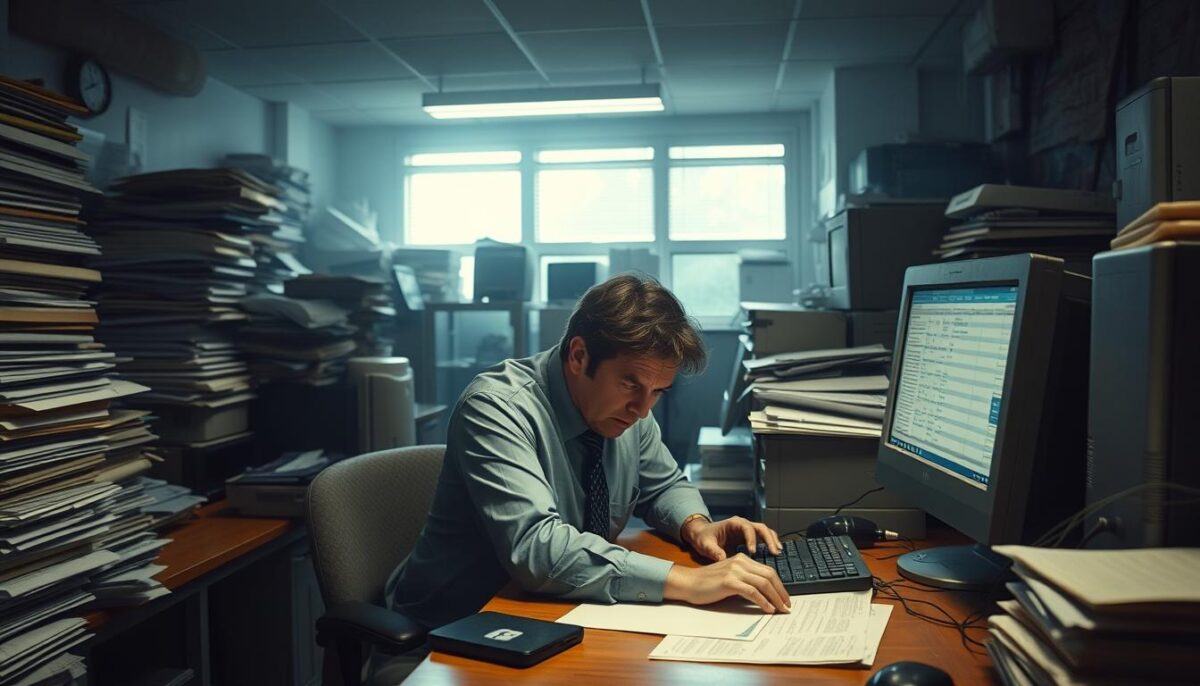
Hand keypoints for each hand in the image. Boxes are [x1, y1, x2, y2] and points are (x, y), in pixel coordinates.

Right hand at [663, 555, 790, 612]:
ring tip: (780, 609)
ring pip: (763, 583)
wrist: (688, 583)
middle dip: (781, 592)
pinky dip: (762, 601)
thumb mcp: (729, 577)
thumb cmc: (707, 583)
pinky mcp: (729, 581)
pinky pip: (752, 591)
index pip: (768, 571)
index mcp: (742, 559)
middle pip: (769, 575)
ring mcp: (735, 570)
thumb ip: (745, 580)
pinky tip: (767, 609)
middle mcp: (740, 562)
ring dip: (775, 598)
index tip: (784, 598)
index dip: (779, 585)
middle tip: (787, 605)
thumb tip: (764, 594)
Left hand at [682, 516, 782, 560]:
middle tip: (773, 552)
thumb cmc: (704, 538)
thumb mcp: (705, 544)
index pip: (746, 528)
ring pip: (765, 531)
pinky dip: (770, 543)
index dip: (751, 538)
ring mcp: (747, 530)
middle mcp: (742, 524)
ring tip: (778, 552)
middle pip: (760, 527)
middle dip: (768, 539)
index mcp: (733, 523)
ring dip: (772, 540)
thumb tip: (722, 558)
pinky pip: (763, 537)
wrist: (702, 535)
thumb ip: (712, 550)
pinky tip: (775, 552)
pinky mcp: (750, 537)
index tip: (753, 551)